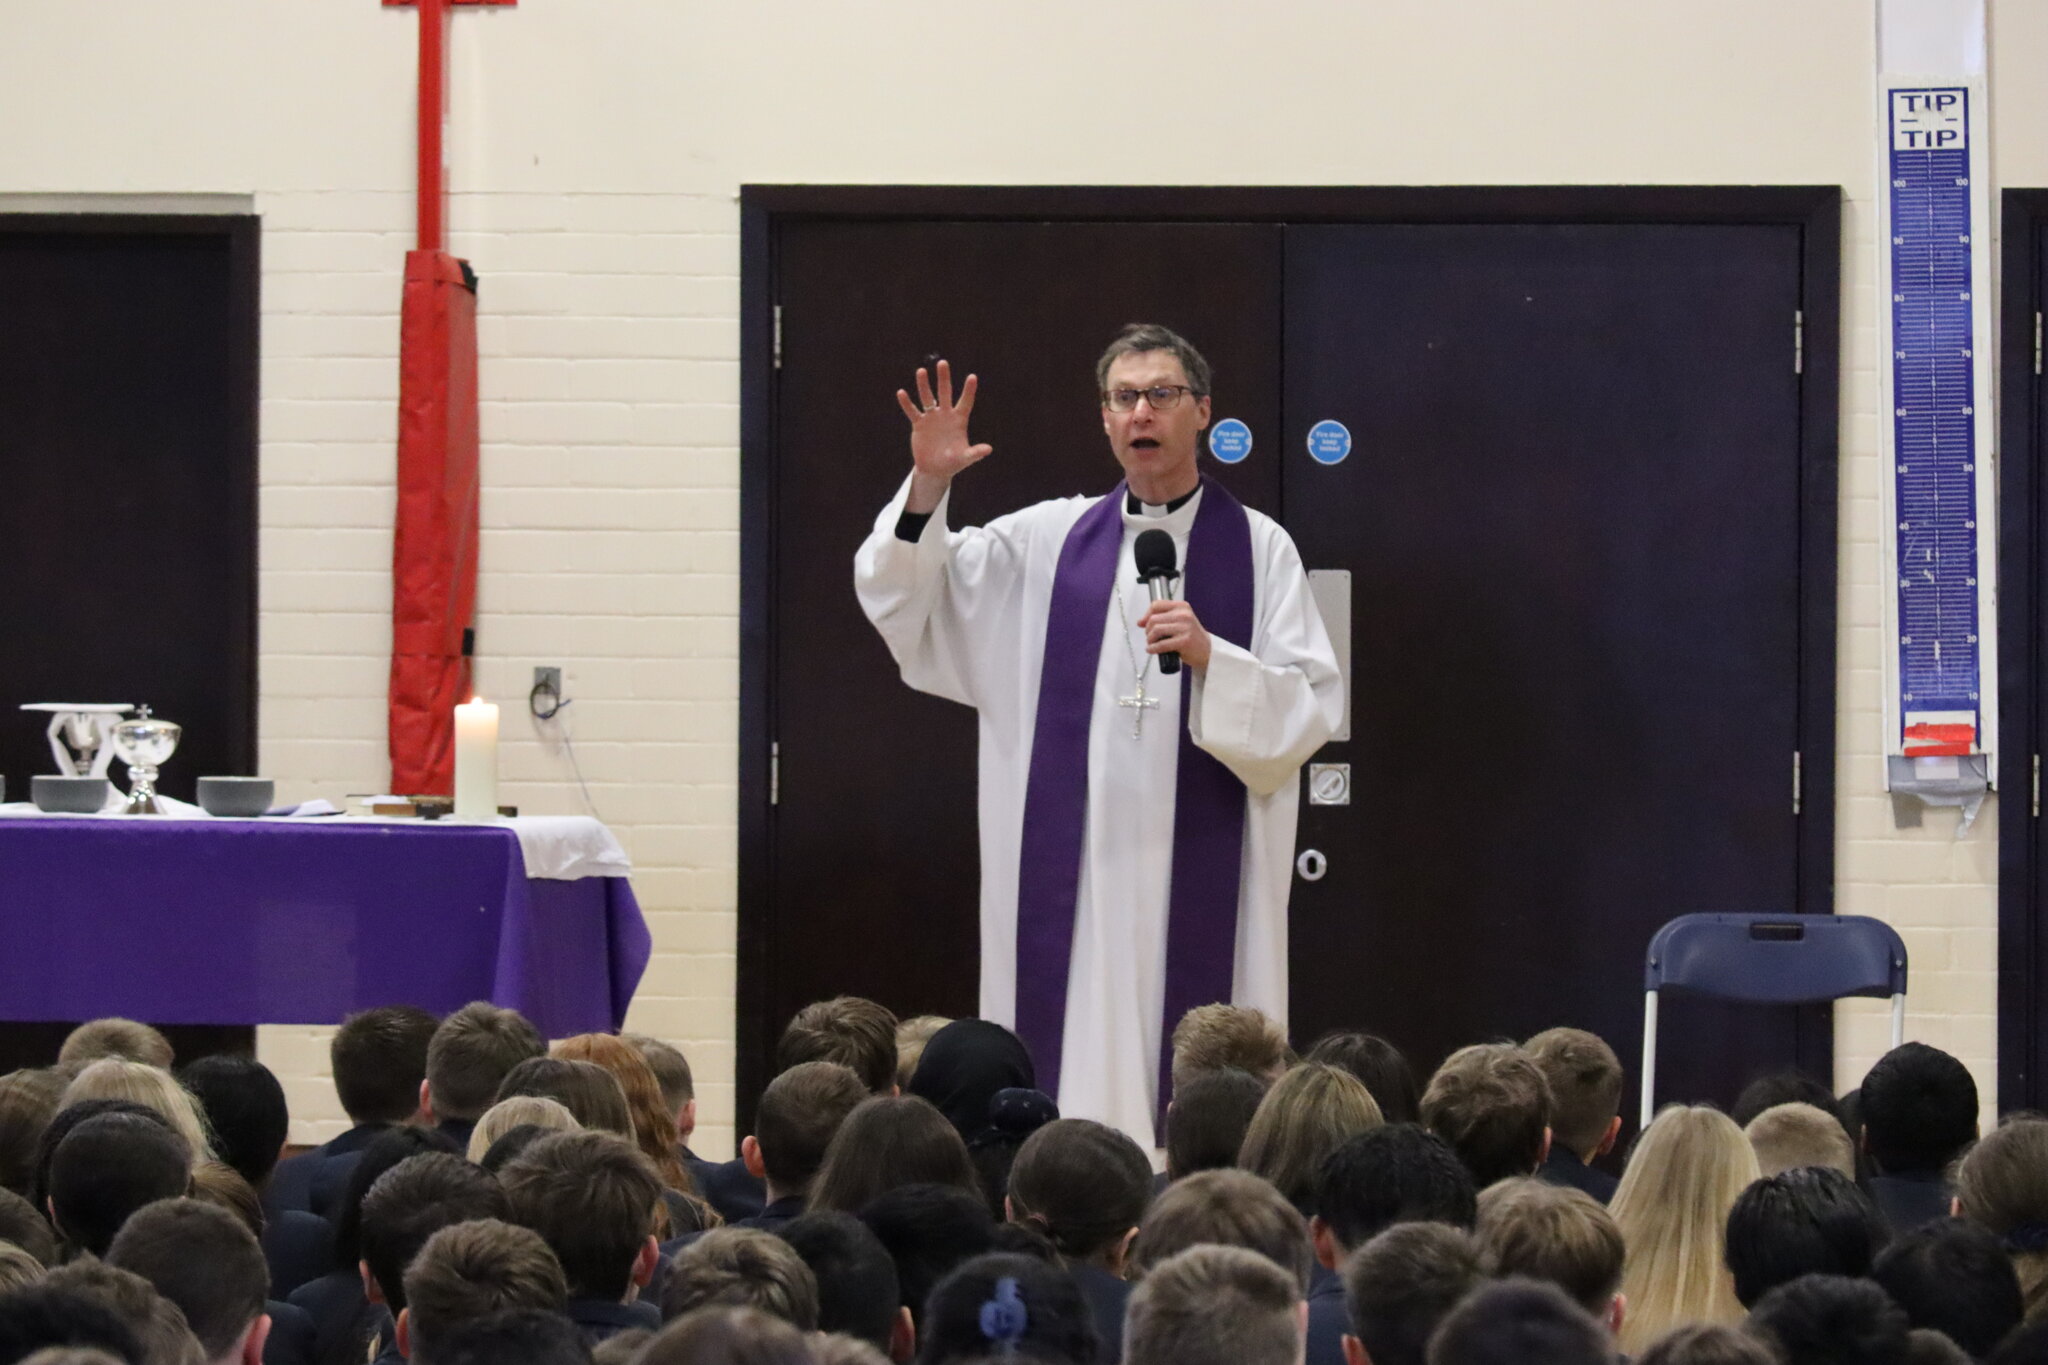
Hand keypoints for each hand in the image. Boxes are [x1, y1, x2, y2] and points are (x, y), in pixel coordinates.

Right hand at [897, 359, 990, 511]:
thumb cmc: (953, 462)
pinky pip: (912, 411)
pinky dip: (907, 403)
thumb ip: (975, 453)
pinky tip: (902, 393)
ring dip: (924, 385)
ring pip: (927, 397)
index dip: (969, 390)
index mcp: (959, 420)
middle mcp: (945, 415)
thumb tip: (988, 449)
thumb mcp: (965, 458)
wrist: (935, 469)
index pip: (965, 402)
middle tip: (942, 363)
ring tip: (921, 371)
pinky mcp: (919, 424)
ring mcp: (931, 418)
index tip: (972, 377)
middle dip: (943, 378)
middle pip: (945, 392)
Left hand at [1139, 599, 1211, 669]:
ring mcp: (1185, 627)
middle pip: (1153, 619)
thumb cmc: (1190, 636)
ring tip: (1152, 644)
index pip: (1156, 605)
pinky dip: (1153, 648)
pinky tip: (1152, 650)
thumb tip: (1140, 622)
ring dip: (1150, 639)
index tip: (1143, 624)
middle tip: (1150, 637)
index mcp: (1182, 606)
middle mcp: (1184, 614)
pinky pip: (1161, 644)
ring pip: (1156, 630)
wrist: (1207, 650)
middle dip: (1147, 629)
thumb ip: (1162, 618)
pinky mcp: (1184, 641)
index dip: (1146, 615)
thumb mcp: (1179, 621)